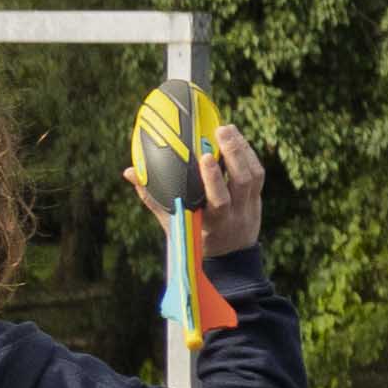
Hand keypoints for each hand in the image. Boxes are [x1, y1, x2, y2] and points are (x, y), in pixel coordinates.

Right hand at [121, 126, 272, 260]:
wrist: (230, 259)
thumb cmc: (195, 237)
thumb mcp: (173, 224)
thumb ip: (153, 198)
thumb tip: (129, 172)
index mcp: (215, 223)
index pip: (219, 201)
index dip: (214, 179)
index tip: (206, 156)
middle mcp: (236, 214)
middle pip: (242, 182)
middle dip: (233, 154)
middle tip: (220, 129)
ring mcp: (250, 206)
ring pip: (254, 176)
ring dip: (242, 149)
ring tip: (227, 128)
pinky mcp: (257, 199)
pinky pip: (258, 174)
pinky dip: (248, 154)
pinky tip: (237, 137)